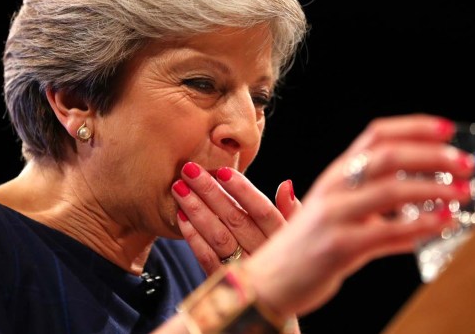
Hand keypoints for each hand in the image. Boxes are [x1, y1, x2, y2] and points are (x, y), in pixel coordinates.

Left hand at [172, 162, 301, 274]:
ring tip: (179, 189)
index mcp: (282, 238)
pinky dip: (193, 238)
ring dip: (197, 211)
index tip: (222, 171)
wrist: (275, 305)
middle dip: (210, 192)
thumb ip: (291, 210)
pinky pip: (207, 260)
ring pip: (219, 238)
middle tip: (189, 170)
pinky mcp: (225, 283)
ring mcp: (244, 271)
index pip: (262, 211)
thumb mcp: (296, 235)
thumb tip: (285, 184)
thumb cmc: (286, 259)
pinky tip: (181, 217)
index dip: (242, 190)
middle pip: (235, 219)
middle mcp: (264, 254)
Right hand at [242, 114, 474, 316]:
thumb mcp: (334, 212)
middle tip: (465, 163)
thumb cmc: (305, 246)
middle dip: (433, 156)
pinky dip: (420, 227)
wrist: (267, 281)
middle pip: (388, 156)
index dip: (414, 127)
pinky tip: (442, 223)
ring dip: (434, 190)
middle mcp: (333, 188)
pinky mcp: (339, 247)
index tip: (447, 129)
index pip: (376, 135)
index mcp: (335, 174)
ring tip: (463, 194)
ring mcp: (334, 216)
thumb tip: (421, 208)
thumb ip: (371, 204)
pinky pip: (388, 233)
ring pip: (391, 190)